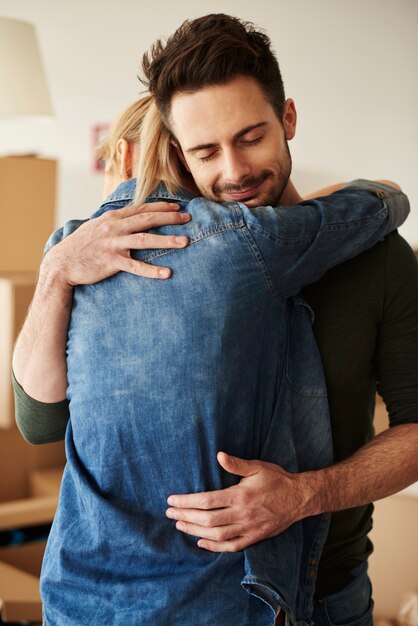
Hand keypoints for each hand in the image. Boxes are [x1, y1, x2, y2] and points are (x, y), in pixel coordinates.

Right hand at [42, 201, 190, 286]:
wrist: (62, 263)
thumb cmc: (81, 246)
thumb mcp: (97, 226)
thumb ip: (114, 221)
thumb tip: (130, 217)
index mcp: (112, 218)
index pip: (141, 209)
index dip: (161, 208)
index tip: (178, 208)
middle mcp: (114, 228)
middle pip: (147, 219)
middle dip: (170, 219)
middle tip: (189, 219)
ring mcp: (113, 244)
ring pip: (145, 240)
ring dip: (167, 240)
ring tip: (185, 242)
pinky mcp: (111, 262)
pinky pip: (135, 266)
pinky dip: (152, 270)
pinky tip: (167, 273)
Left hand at [166, 452, 309, 551]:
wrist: (299, 499)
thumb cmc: (277, 480)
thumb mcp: (257, 467)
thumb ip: (236, 464)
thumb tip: (219, 455)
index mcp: (240, 496)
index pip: (206, 501)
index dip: (186, 501)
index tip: (172, 500)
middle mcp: (242, 515)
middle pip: (207, 519)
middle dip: (185, 516)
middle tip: (169, 513)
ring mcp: (248, 529)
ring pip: (216, 535)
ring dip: (195, 531)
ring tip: (179, 525)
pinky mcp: (254, 538)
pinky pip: (230, 546)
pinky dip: (214, 546)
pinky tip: (201, 542)